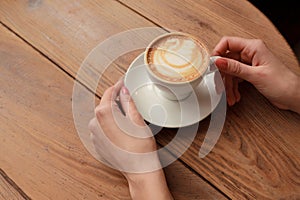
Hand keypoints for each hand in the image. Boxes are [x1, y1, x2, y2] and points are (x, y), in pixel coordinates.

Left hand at [88, 80, 172, 199]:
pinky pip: (102, 128)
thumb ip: (128, 102)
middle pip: (104, 104)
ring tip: (126, 112)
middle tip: (127, 95)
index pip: (109, 93)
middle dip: (115, 99)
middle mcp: (95, 124)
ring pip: (103, 117)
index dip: (117, 86)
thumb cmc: (141, 148)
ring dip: (113, 112)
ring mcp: (94, 136)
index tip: (123, 82)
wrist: (139, 171)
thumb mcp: (137, 120)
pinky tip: (122, 127)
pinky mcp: (97, 144)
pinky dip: (110, 124)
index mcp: (104, 115)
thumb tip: (124, 91)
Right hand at [212, 36, 299, 112]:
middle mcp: (251, 53)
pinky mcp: (250, 73)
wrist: (293, 96)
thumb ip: (235, 68)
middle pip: (227, 60)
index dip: (218, 52)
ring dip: (229, 85)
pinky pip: (236, 78)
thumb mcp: (255, 75)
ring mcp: (250, 63)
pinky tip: (235, 95)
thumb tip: (218, 61)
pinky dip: (234, 88)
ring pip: (230, 71)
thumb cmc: (282, 83)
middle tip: (220, 85)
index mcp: (253, 47)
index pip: (228, 42)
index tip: (212, 64)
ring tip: (230, 96)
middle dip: (223, 75)